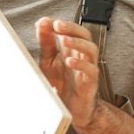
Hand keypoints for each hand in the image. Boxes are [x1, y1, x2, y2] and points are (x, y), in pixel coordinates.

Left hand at [38, 17, 100, 133]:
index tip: (48, 22)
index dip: (62, 24)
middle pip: (85, 35)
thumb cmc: (62, 84)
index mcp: (71, 49)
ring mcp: (87, 69)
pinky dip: (81, 64)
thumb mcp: (48, 61)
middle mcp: (81, 56)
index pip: (72, 30)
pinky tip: (70, 61)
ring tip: (65, 40)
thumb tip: (42, 23)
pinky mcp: (90, 83)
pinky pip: (91, 70)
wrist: (71, 110)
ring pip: (91, 50)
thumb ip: (46, 42)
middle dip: (72, 28)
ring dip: (78, 43)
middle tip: (58, 26)